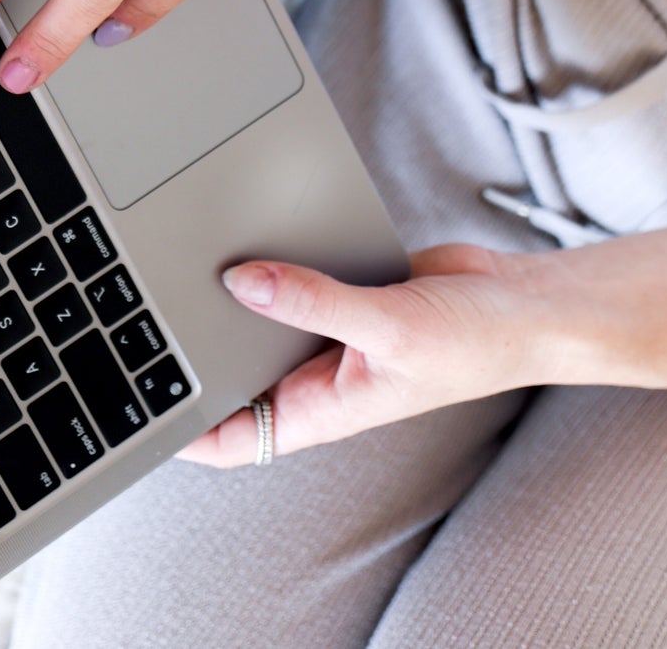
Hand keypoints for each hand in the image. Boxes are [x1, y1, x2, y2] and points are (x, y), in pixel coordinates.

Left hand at [181, 244, 542, 465]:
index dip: (186, 431)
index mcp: (325, 407)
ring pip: (260, 319)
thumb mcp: (390, 325)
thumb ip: (313, 301)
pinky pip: (292, 276)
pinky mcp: (342, 289)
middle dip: (197, 356)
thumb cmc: (478, 341)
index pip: (238, 436)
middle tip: (146, 321)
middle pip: (239, 373)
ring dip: (231, 298)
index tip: (140, 410)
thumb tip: (241, 281)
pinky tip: (246, 231)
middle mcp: (320, 374)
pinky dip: (272, 260)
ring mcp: (330, 331)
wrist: (526, 300)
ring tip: (181, 266)